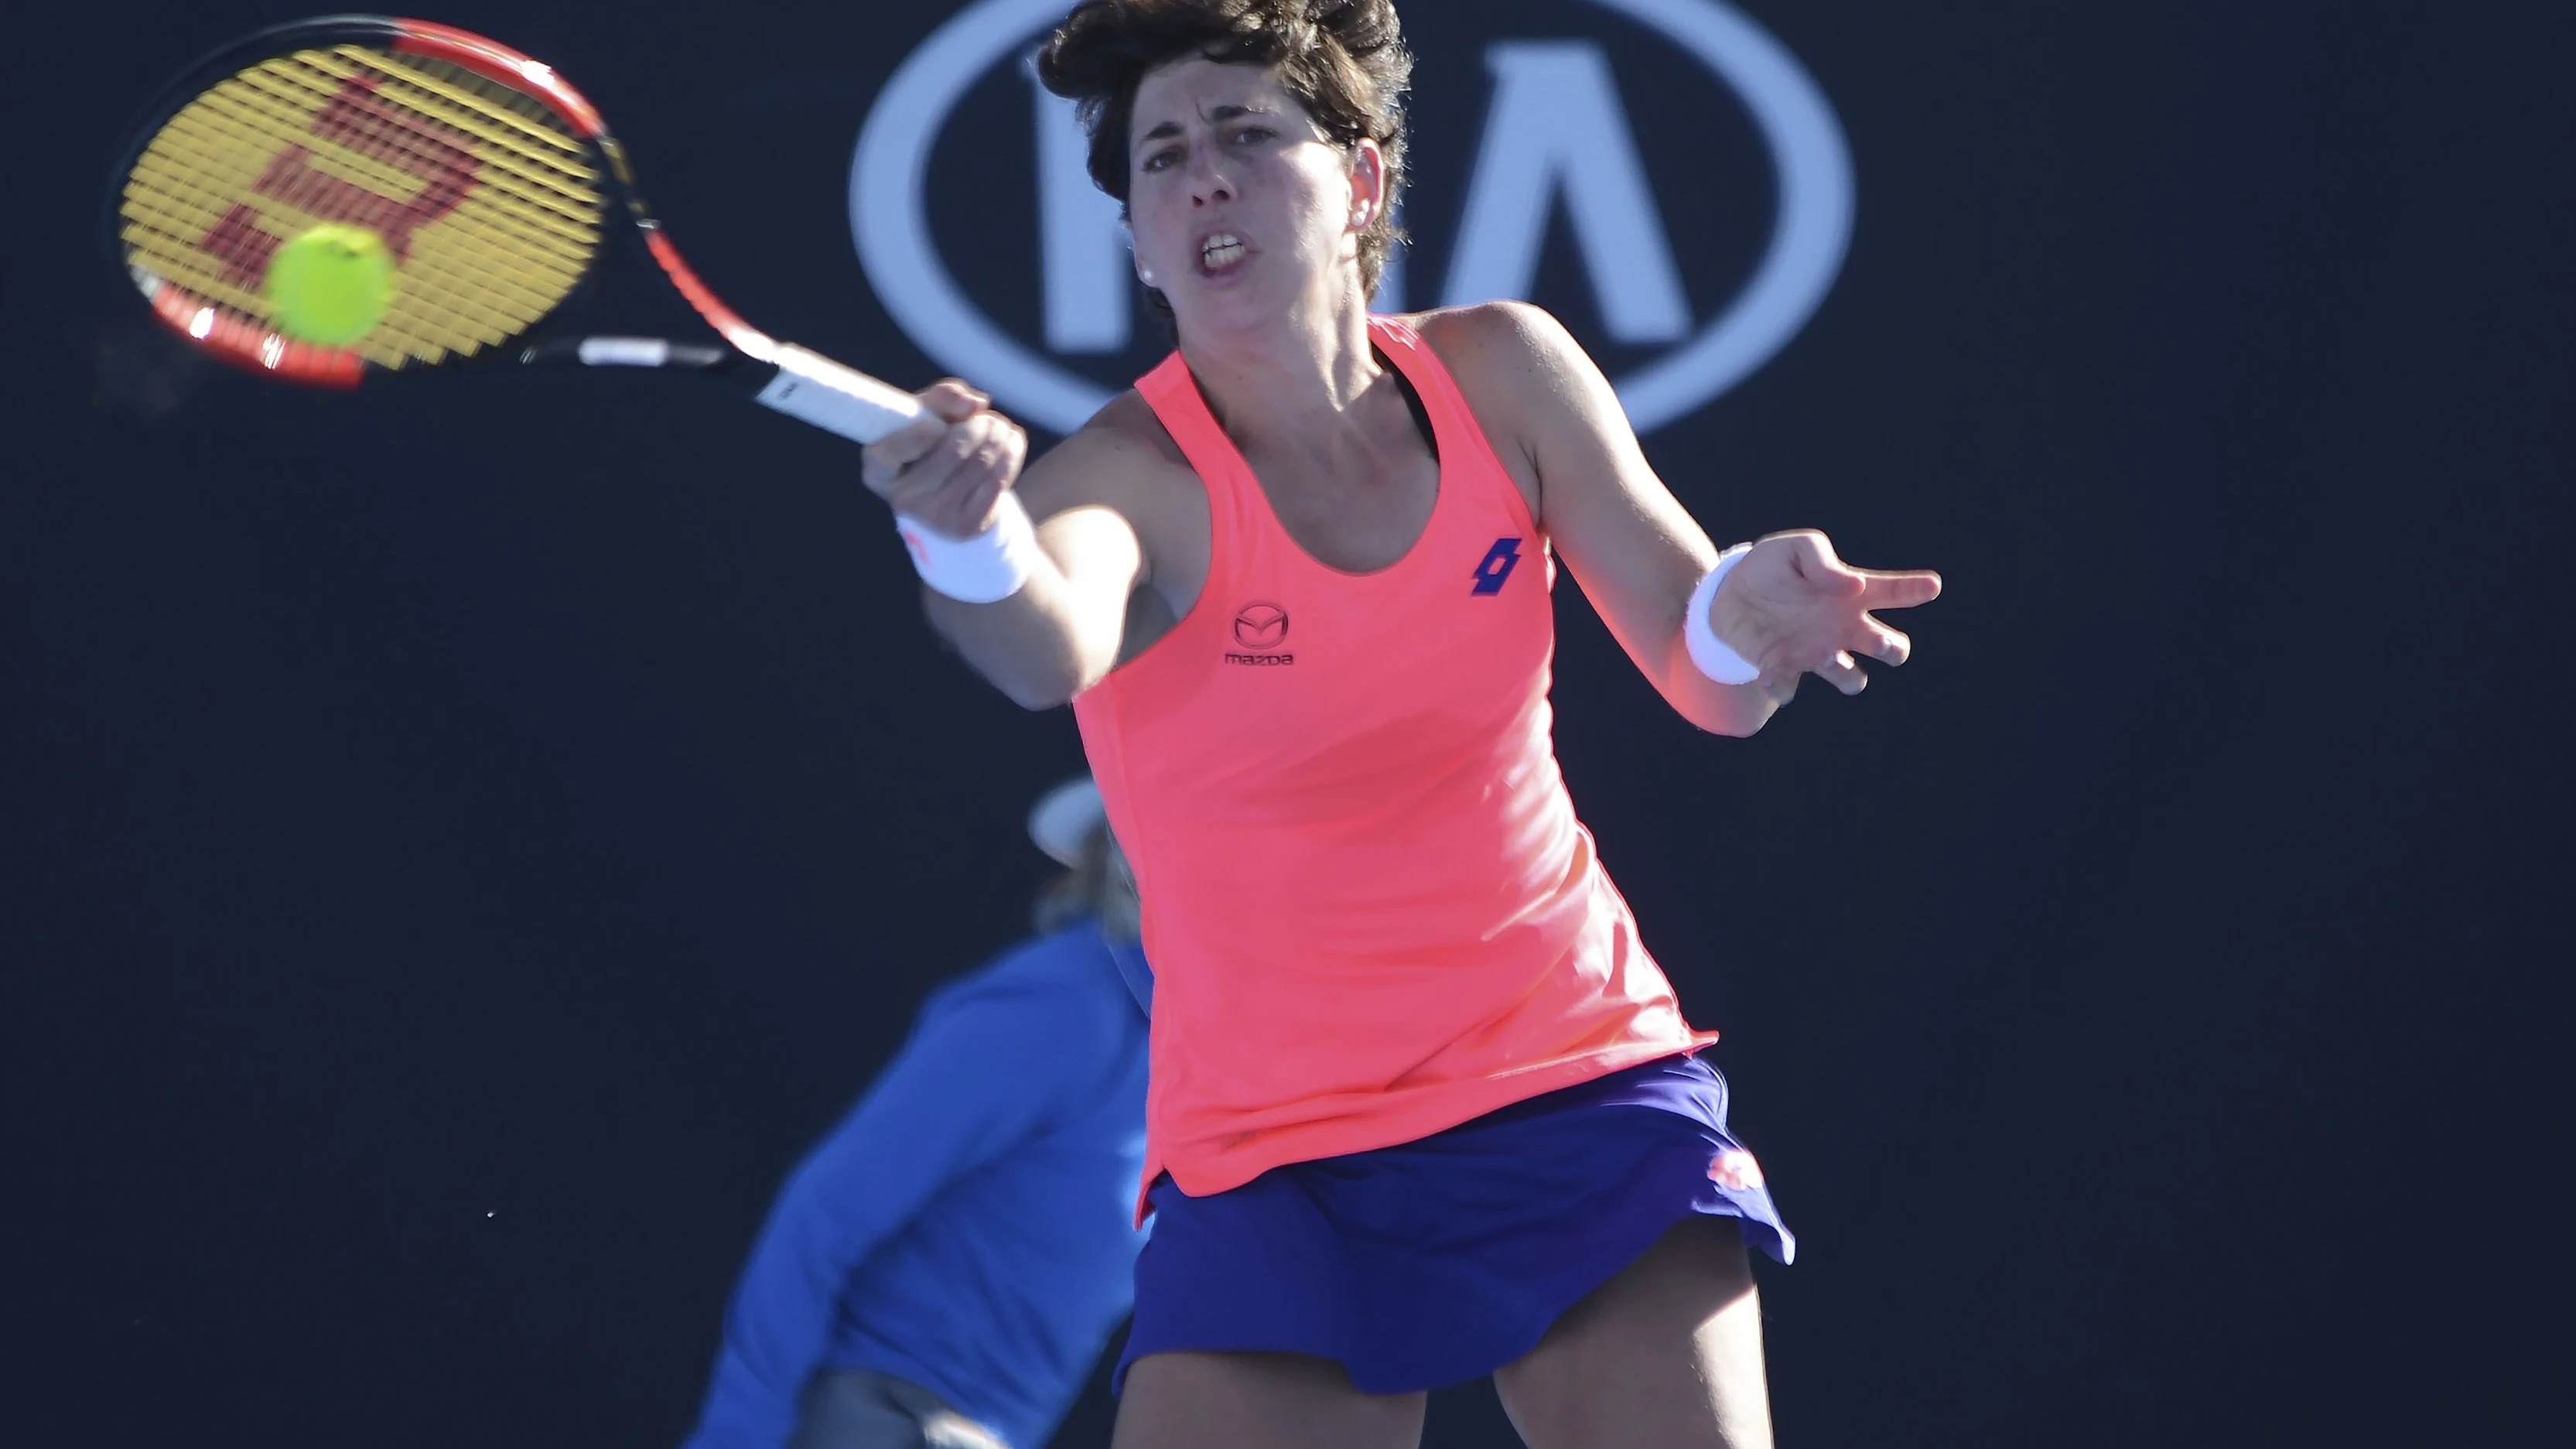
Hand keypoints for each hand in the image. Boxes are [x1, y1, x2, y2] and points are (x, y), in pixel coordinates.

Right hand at [859, 379, 1028, 540]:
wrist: (949, 500)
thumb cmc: (930, 447)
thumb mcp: (925, 417)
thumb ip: (942, 399)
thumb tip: (975, 403)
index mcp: (880, 472)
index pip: (889, 454)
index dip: (916, 436)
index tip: (937, 425)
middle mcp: (903, 500)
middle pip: (951, 452)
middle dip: (978, 425)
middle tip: (988, 417)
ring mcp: (936, 517)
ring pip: (980, 463)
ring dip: (998, 435)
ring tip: (1000, 427)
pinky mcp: (966, 526)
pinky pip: (998, 481)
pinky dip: (1010, 454)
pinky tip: (1010, 442)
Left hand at [1710, 530, 1941, 696]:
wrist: (1728, 592)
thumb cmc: (1773, 566)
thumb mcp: (1794, 548)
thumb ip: (1822, 560)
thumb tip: (1852, 585)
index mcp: (1852, 595)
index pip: (1893, 593)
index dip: (1916, 589)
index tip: (1932, 585)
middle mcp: (1843, 628)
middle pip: (1891, 648)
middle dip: (1892, 648)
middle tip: (1876, 639)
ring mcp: (1816, 652)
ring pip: (1853, 679)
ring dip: (1846, 672)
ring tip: (1828, 655)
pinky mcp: (1782, 669)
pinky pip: (1789, 689)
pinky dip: (1782, 684)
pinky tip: (1769, 671)